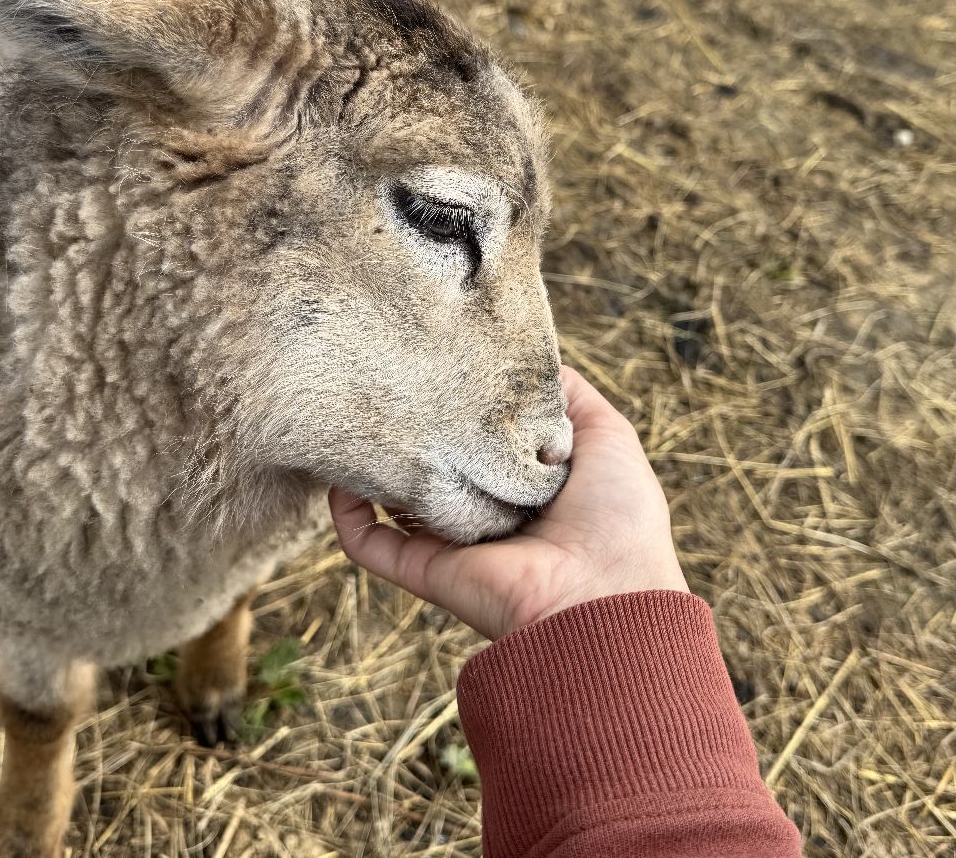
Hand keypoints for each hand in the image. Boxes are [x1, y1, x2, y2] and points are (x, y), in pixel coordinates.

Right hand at [329, 366, 689, 640]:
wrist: (605, 594)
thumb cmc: (616, 513)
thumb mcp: (606, 434)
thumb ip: (567, 396)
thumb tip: (528, 361)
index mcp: (528, 482)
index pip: (480, 439)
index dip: (460, 406)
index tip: (437, 365)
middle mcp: (489, 511)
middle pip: (436, 465)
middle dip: (413, 431)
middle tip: (387, 387)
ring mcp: (455, 543)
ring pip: (396, 501)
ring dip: (373, 466)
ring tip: (355, 419)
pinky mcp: (428, 572)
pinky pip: (372, 545)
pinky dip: (347, 516)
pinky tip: (338, 479)